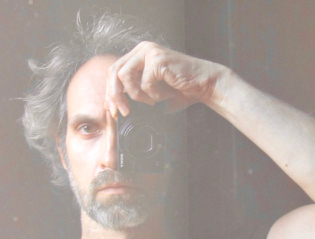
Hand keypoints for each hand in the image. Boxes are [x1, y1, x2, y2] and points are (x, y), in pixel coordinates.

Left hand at [105, 41, 224, 115]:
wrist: (204, 85)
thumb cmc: (180, 91)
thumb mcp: (151, 91)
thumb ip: (133, 92)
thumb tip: (112, 107)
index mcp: (138, 55)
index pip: (114, 71)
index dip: (110, 92)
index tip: (114, 111)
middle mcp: (142, 49)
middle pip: (114, 72)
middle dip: (115, 95)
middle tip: (123, 112)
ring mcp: (150, 52)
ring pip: (124, 76)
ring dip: (136, 95)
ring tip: (152, 102)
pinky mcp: (157, 60)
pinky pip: (144, 83)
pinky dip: (153, 95)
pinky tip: (165, 95)